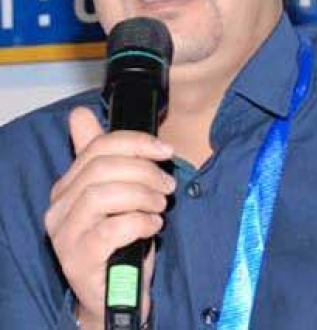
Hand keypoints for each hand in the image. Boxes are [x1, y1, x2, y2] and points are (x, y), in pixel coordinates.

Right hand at [44, 107, 174, 329]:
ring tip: (160, 208)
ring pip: (103, 194)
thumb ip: (106, 155)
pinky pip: (111, 229)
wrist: (116, 291)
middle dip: (145, 171)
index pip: (98, 146)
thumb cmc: (121, 238)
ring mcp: (64, 234)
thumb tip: (80, 114)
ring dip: (143, 196)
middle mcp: (59, 206)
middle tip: (168, 188)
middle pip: (103, 167)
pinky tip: (153, 227)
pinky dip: (140, 222)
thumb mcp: (118, 193)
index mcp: (69, 184)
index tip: (167, 151)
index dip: (137, 142)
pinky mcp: (77, 258)